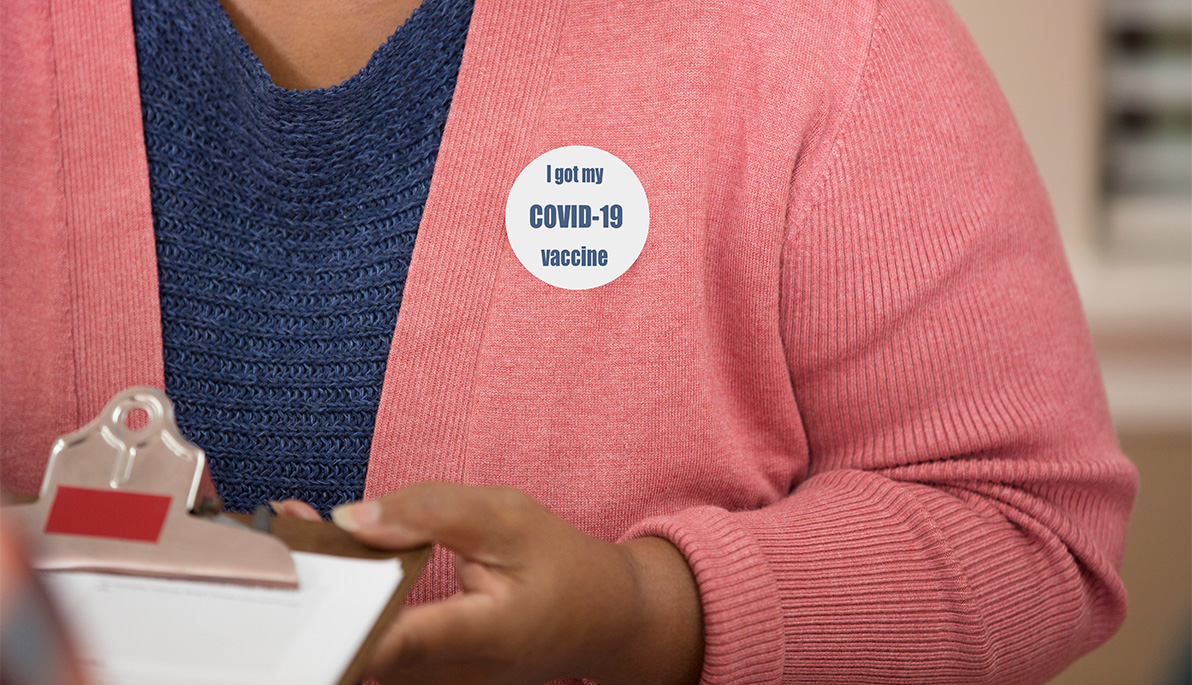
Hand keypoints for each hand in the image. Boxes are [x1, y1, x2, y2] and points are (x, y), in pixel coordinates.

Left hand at [279, 483, 703, 684]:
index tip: (291, 558)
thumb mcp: (508, 518)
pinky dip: (347, 604)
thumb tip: (351, 517)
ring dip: (324, 594)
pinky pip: (372, 646)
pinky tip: (333, 558)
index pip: (382, 639)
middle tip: (283, 526)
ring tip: (298, 532)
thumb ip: (431, 511)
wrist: (604, 621)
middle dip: (312, 587)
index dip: (328, 608)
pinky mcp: (426, 679)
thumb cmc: (564, 567)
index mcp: (475, 638)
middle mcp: (447, 677)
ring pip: (357, 649)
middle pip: (354, 646)